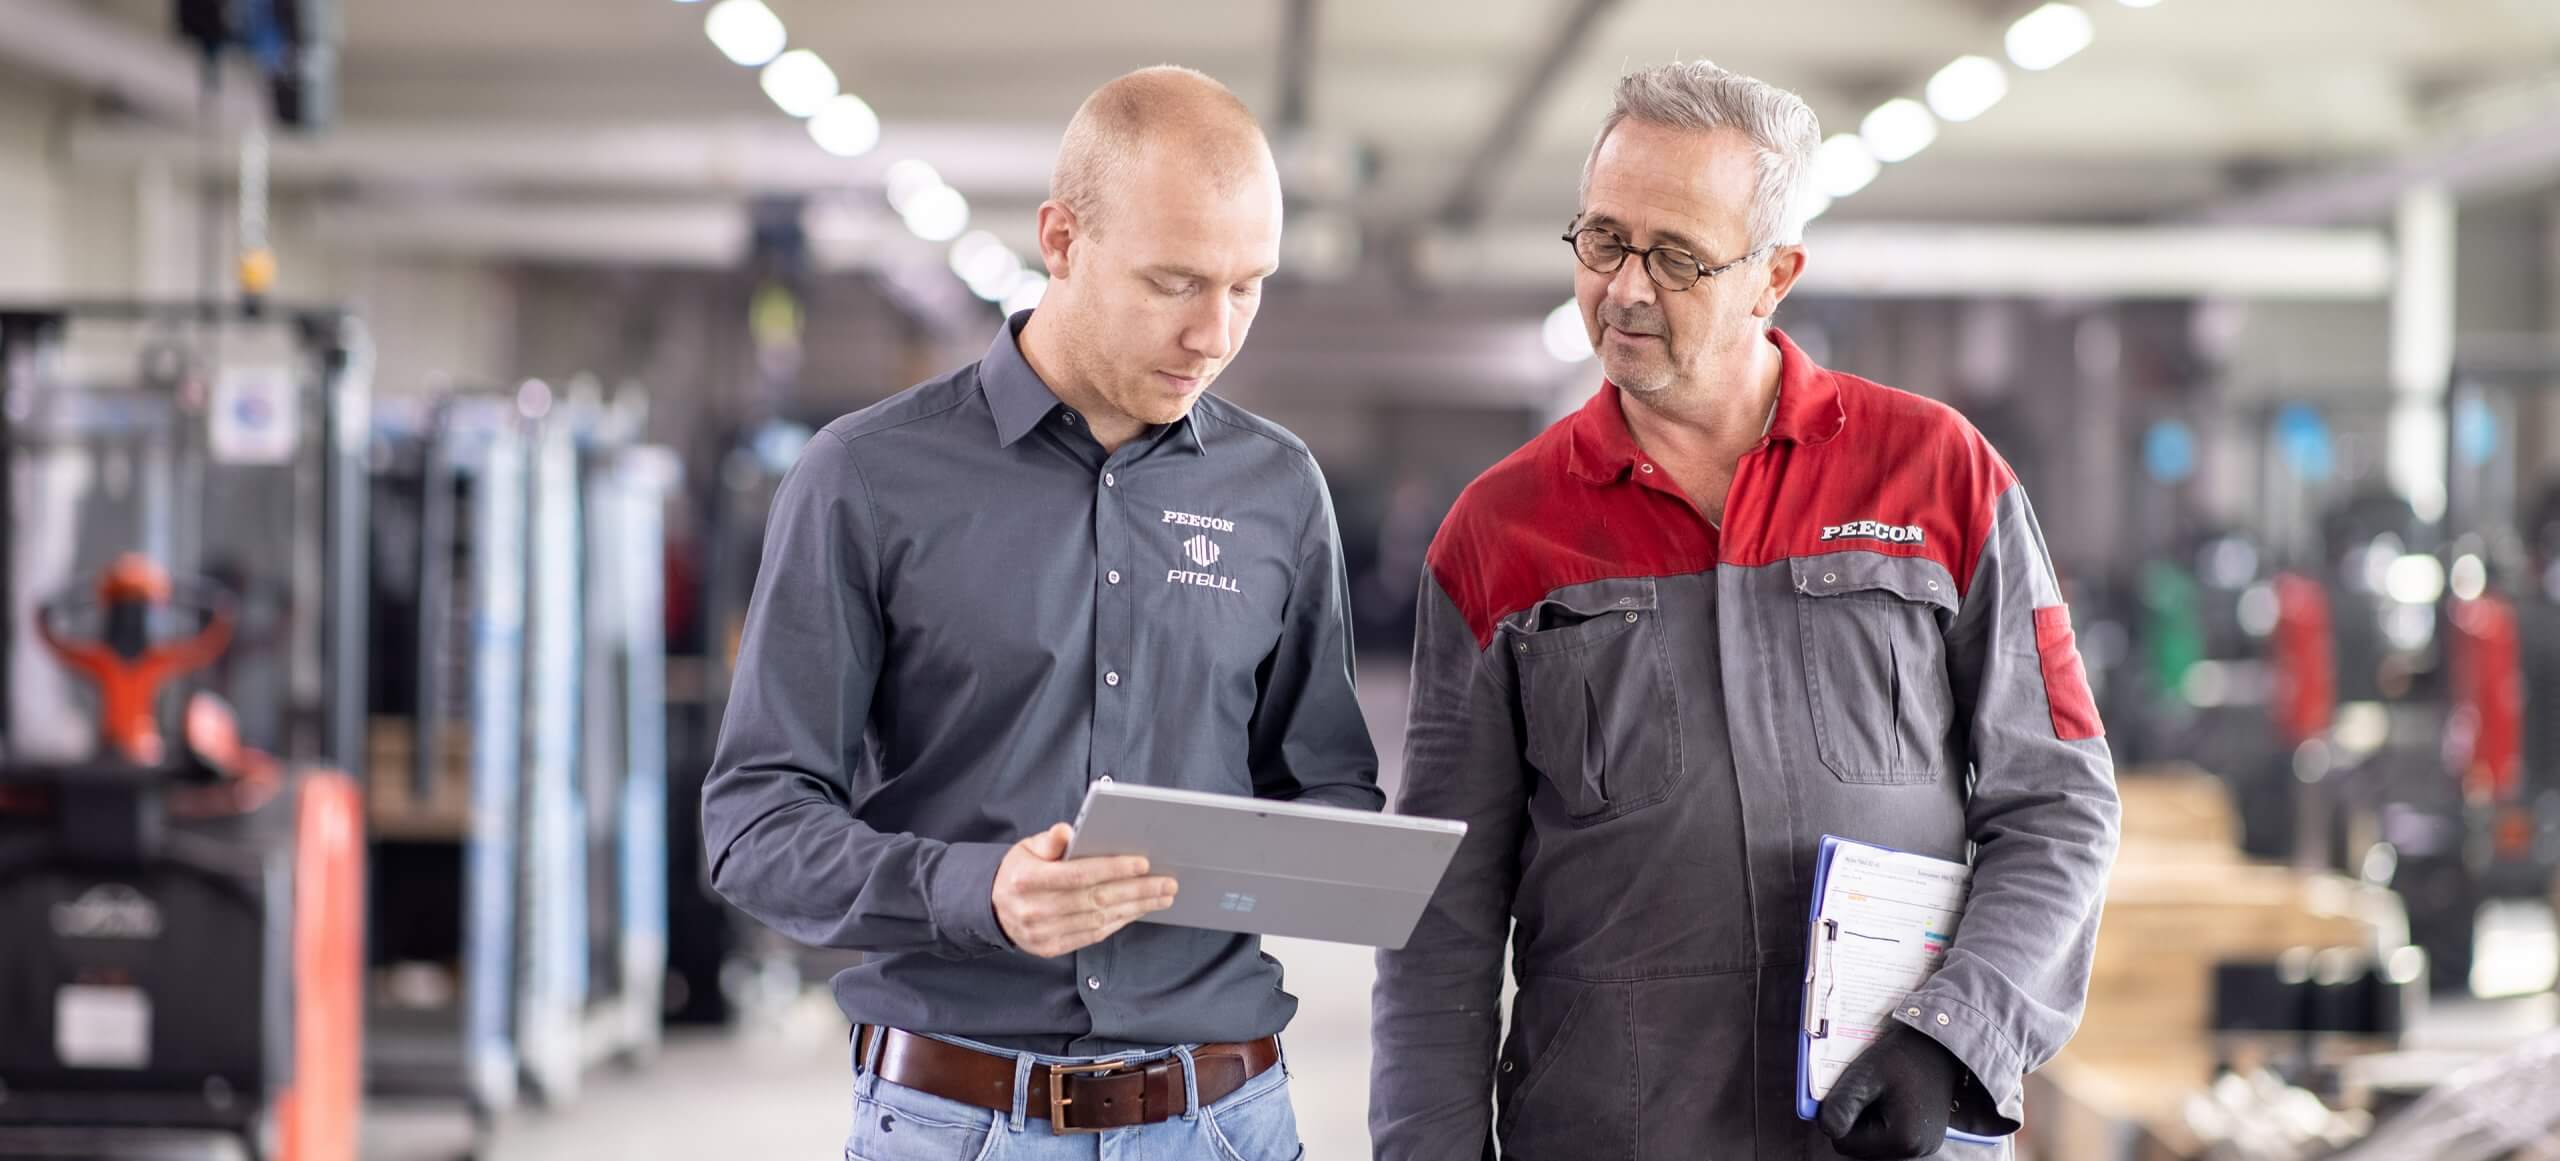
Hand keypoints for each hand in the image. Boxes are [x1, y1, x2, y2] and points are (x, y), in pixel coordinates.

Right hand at [992, 823, 1178, 957]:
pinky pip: (1092, 936)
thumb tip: (1068, 832)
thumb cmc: (1019, 871)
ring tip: (1161, 897)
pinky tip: (1137, 911)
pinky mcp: (1050, 948)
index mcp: (1027, 879)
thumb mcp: (1027, 847)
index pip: (1078, 874)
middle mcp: (1034, 909)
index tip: (1143, 863)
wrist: (994, 908)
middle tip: (1167, 882)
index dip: (1113, 869)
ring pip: (1098, 920)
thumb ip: (1050, 840)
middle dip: (1137, 890)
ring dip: (1135, 908)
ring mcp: (1042, 933)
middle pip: (1095, 899)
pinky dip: (1118, 922)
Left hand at [1818, 1024, 1959, 1159]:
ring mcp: (1924, 1146)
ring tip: (1880, 1091)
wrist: (1938, 1045)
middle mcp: (1918, 1150)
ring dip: (1867, 1119)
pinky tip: (1890, 1097)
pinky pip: (1888, 1136)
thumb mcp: (1866, 1074)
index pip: (1845, 1143)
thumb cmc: (1902, 1055)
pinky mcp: (1925, 1138)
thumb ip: (1843, 1103)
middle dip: (1854, 1119)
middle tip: (1867, 1089)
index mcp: (1904, 1139)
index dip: (1839, 1115)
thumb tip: (1826, 1128)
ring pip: (1872, 1142)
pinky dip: (1881, 1119)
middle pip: (1860, 1146)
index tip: (1852, 1089)